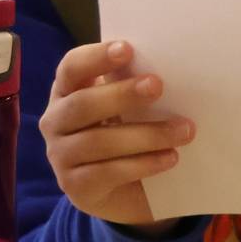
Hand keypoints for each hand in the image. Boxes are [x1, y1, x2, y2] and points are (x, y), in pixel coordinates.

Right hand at [37, 40, 194, 227]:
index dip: (95, 58)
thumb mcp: (130, 109)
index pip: (71, 68)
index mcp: (67, 92)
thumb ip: (135, 89)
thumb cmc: (128, 135)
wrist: (124, 191)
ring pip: (98, 142)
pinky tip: (170, 158)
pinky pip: (108, 173)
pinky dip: (143, 164)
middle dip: (121, 94)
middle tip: (157, 85)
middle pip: (82, 104)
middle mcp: (56, 122)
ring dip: (146, 134)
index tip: (128, 49)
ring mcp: (61, 156)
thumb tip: (170, 68)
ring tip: (184, 131)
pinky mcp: (76, 187)